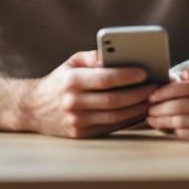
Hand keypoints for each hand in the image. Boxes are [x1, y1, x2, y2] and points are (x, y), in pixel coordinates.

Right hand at [24, 51, 156, 138]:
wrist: (32, 109)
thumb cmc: (59, 81)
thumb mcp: (71, 63)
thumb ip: (94, 57)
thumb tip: (120, 54)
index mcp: (71, 81)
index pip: (104, 79)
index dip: (127, 76)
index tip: (145, 72)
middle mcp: (73, 102)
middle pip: (114, 100)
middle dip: (139, 93)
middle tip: (156, 87)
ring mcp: (77, 121)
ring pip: (115, 116)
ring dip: (137, 108)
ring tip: (152, 99)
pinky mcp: (81, 134)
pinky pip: (111, 127)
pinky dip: (128, 120)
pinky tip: (139, 111)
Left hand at [146, 77, 188, 140]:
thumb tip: (178, 75)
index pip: (183, 89)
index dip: (164, 92)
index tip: (151, 96)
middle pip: (179, 107)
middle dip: (159, 109)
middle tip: (147, 110)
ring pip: (181, 123)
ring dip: (163, 122)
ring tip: (152, 120)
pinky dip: (175, 131)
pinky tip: (167, 128)